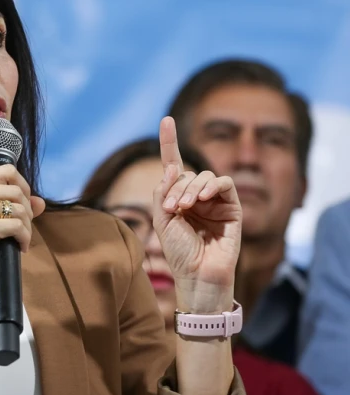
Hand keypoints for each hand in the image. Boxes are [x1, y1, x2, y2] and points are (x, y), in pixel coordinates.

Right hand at [0, 164, 45, 300]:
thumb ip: (8, 204)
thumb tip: (40, 202)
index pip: (7, 171)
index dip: (23, 186)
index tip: (24, 204)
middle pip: (16, 190)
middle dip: (27, 210)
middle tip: (23, 227)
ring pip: (19, 209)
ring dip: (27, 226)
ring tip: (21, 238)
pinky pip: (17, 226)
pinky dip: (24, 238)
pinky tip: (20, 246)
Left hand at [153, 117, 241, 312]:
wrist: (198, 275)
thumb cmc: (178, 252)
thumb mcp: (161, 220)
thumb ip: (162, 193)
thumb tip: (172, 168)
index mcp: (178, 198)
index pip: (173, 166)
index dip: (169, 142)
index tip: (166, 119)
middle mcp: (197, 197)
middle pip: (186, 174)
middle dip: (176, 187)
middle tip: (172, 207)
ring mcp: (215, 201)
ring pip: (204, 177)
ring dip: (191, 188)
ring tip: (183, 208)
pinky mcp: (232, 207)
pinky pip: (224, 184)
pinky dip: (211, 186)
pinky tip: (202, 199)